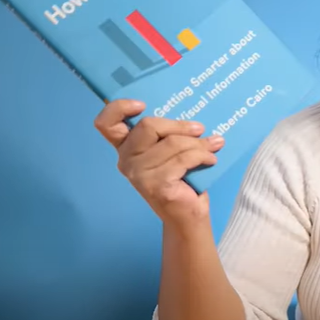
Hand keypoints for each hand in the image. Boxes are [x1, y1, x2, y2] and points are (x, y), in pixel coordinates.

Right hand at [93, 99, 223, 225]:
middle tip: (200, 129)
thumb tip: (195, 119)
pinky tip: (211, 159)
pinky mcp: (156, 185)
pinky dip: (201, 156)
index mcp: (126, 147)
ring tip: (213, 146)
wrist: (188, 215)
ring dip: (198, 143)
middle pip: (148, 125)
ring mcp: (139, 174)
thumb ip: (170, 134)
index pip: (106, 123)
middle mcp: (126, 160)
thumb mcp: (171, 151)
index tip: (142, 104)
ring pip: (172, 143)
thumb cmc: (181, 179)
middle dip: (179, 125)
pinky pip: (182, 159)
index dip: (119, 107)